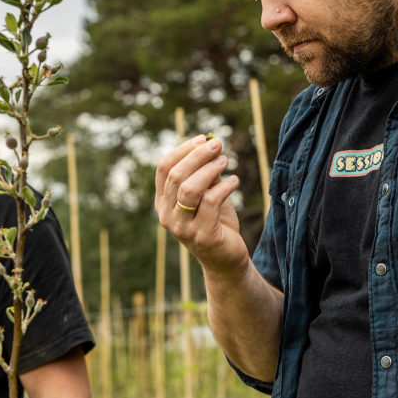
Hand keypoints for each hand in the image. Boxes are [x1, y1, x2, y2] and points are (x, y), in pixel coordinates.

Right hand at [154, 135, 246, 274]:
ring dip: (209, 170)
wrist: (226, 259)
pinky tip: (234, 182)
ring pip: (189, 189)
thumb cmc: (215, 222)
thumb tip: (212, 144)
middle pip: (176, 175)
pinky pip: (210, 203)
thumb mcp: (208, 193)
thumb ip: (206, 173)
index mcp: (163, 201)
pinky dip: (224, 187)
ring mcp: (181, 228)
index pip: (164, 167)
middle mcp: (166, 215)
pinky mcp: (202, 236)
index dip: (183, 149)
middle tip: (218, 146)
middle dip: (198, 156)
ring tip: (225, 162)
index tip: (203, 138)